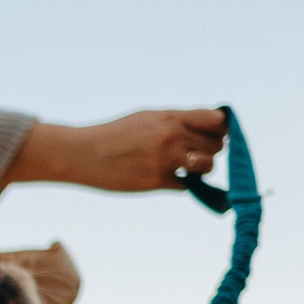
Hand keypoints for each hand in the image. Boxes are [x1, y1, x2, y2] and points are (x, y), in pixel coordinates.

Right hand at [2, 109, 229, 192]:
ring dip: (202, 169)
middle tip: (194, 153)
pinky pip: (185, 185)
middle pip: (215, 146)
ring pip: (207, 166)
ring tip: (186, 167)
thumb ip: (177, 120)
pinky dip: (181, 183)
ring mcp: (165, 161)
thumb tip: (211, 125)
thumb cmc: (116, 134)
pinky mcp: (156, 182)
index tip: (213, 134)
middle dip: (210, 150)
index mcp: (171, 118)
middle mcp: (172, 137)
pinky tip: (168, 178)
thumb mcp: (147, 118)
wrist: (83, 153)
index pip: (217, 121)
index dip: (220, 129)